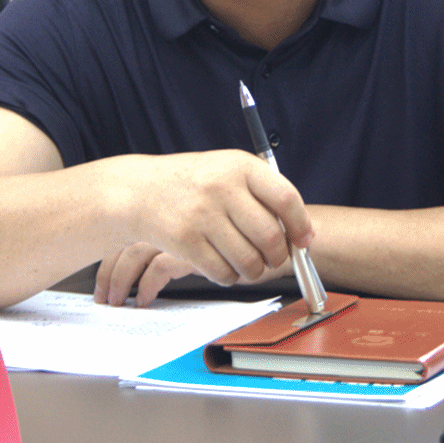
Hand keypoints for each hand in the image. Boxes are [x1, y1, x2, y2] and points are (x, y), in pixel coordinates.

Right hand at [100, 149, 312, 299]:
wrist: (139, 189)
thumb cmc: (193, 183)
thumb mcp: (227, 171)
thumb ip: (261, 193)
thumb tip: (302, 232)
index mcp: (239, 166)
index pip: (285, 198)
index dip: (300, 225)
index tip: (304, 240)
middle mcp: (222, 187)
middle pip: (270, 236)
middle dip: (278, 256)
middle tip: (273, 259)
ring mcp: (202, 215)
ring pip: (249, 260)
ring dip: (254, 271)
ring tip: (249, 265)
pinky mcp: (185, 241)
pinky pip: (223, 273)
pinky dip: (229, 277)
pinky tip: (224, 265)